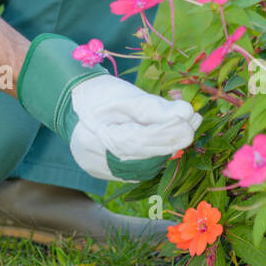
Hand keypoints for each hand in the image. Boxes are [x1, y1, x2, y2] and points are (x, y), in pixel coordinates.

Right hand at [16, 32, 201, 182]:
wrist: (72, 101)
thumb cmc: (99, 93)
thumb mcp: (126, 94)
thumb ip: (155, 107)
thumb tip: (187, 114)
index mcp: (93, 137)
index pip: (137, 141)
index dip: (166, 133)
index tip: (189, 121)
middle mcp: (95, 160)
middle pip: (143, 158)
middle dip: (171, 140)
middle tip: (194, 121)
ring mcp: (100, 170)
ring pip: (144, 167)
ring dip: (168, 148)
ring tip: (185, 127)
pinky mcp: (107, 172)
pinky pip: (138, 168)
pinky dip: (155, 154)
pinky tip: (169, 139)